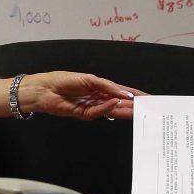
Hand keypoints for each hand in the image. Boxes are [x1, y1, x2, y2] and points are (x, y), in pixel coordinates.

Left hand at [22, 71, 143, 120]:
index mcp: (100, 87)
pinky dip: (107, 108)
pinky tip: (115, 104)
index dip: (134, 94)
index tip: (147, 97)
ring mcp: (92, 107)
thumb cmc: (63, 80)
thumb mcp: (89, 79)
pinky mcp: (84, 114)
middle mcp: (98, 97)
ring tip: (137, 110)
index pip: (121, 91)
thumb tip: (124, 93)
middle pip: (119, 102)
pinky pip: (99, 112)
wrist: (45, 89)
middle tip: (147, 107)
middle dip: (133, 104)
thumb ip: (107, 86)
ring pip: (112, 110)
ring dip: (124, 109)